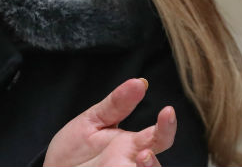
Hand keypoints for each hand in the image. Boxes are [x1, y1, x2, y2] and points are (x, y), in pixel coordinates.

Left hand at [44, 78, 176, 166]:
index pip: (157, 135)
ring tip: (141, 157)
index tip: (167, 111)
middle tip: (146, 151)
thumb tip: (139, 82)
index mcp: (131, 143)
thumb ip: (116, 104)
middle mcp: (131, 161)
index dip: (166, 125)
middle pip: (155, 161)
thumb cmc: (74, 148)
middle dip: (156, 156)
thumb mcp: (93, 120)